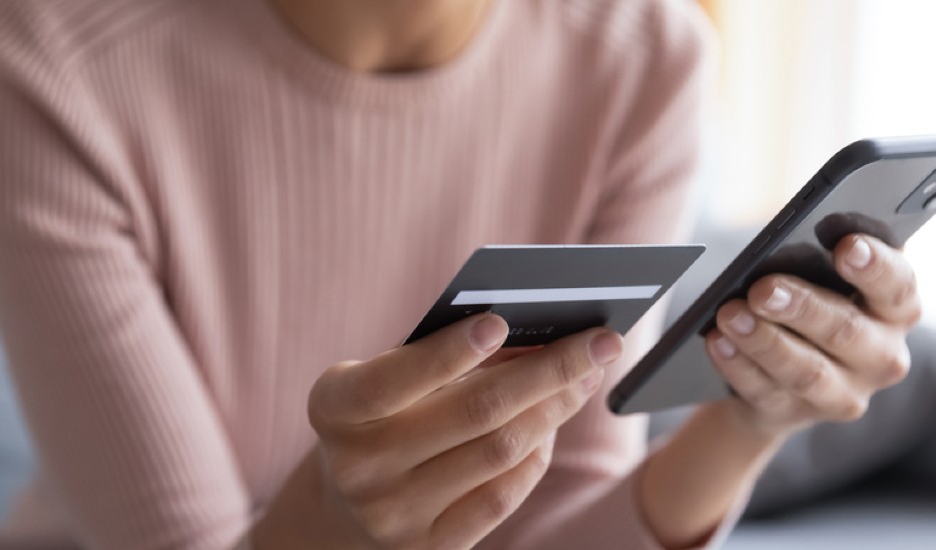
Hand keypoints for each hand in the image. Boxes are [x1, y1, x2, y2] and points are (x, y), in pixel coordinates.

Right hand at [306, 314, 622, 548]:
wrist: (344, 505)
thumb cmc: (383, 414)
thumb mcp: (387, 376)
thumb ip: (441, 354)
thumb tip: (534, 334)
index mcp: (334, 409)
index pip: (391, 379)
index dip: (446, 353)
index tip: (499, 323)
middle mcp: (358, 467)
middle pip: (473, 413)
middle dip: (548, 371)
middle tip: (601, 342)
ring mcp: (393, 515)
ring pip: (499, 453)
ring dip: (555, 409)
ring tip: (586, 376)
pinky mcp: (429, 549)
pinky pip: (502, 497)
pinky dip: (537, 455)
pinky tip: (553, 424)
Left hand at [704, 234, 919, 436]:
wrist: (784, 366)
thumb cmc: (812, 297)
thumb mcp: (827, 272)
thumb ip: (824, 252)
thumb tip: (796, 231)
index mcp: (897, 309)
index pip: (898, 286)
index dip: (875, 267)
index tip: (846, 247)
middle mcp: (882, 356)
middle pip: (846, 331)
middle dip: (802, 307)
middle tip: (762, 288)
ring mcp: (843, 393)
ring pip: (806, 371)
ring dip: (764, 341)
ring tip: (729, 314)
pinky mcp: (798, 414)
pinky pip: (766, 392)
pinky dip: (738, 366)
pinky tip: (718, 341)